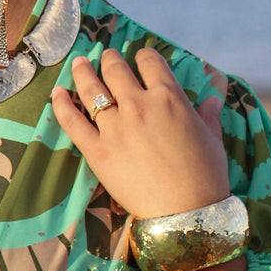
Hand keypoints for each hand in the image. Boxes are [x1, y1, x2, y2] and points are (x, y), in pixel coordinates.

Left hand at [51, 46, 229, 220]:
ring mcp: (115, 127)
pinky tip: (56, 92)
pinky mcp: (97, 150)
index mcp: (169, 98)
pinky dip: (61, 104)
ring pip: (91, 88)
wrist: (186, 215)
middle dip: (110, 59)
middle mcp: (138, 105)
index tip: (140, 58)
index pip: (151, 63)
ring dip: (83, 71)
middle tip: (106, 56)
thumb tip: (214, 99)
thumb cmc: (206, 177)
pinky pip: (72, 121)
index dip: (144, 56)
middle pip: (116, 70)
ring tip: (79, 62)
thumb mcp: (213, 141)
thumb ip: (208, 116)